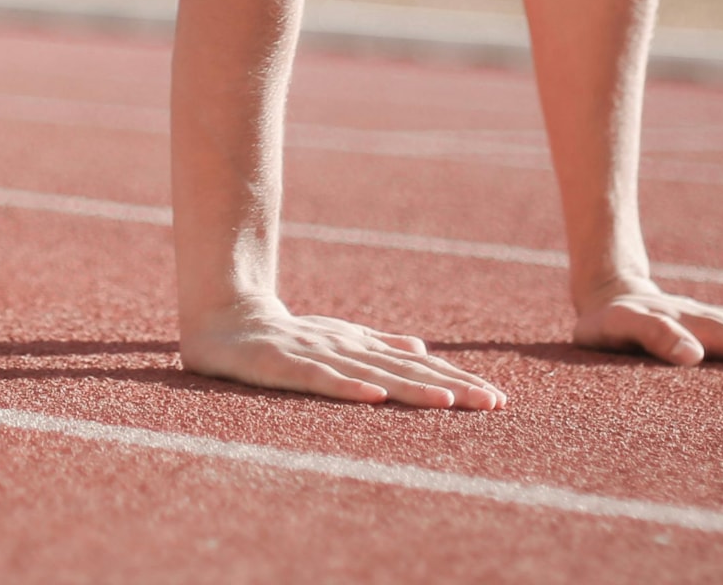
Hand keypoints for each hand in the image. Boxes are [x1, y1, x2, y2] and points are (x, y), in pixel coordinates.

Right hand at [182, 299, 507, 408]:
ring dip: (413, 390)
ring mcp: (318, 356)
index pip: (419, 370)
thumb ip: (377, 346)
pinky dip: (349, 387)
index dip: (457, 382)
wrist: (225, 318)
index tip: (497, 400)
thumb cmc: (285, 336)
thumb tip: (423, 352)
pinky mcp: (285, 366)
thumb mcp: (336, 339)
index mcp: (362, 347)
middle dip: (452, 389)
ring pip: (373, 376)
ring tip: (451, 403)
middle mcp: (347, 349)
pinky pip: (321, 380)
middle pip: (407, 374)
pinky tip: (376, 397)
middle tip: (494, 404)